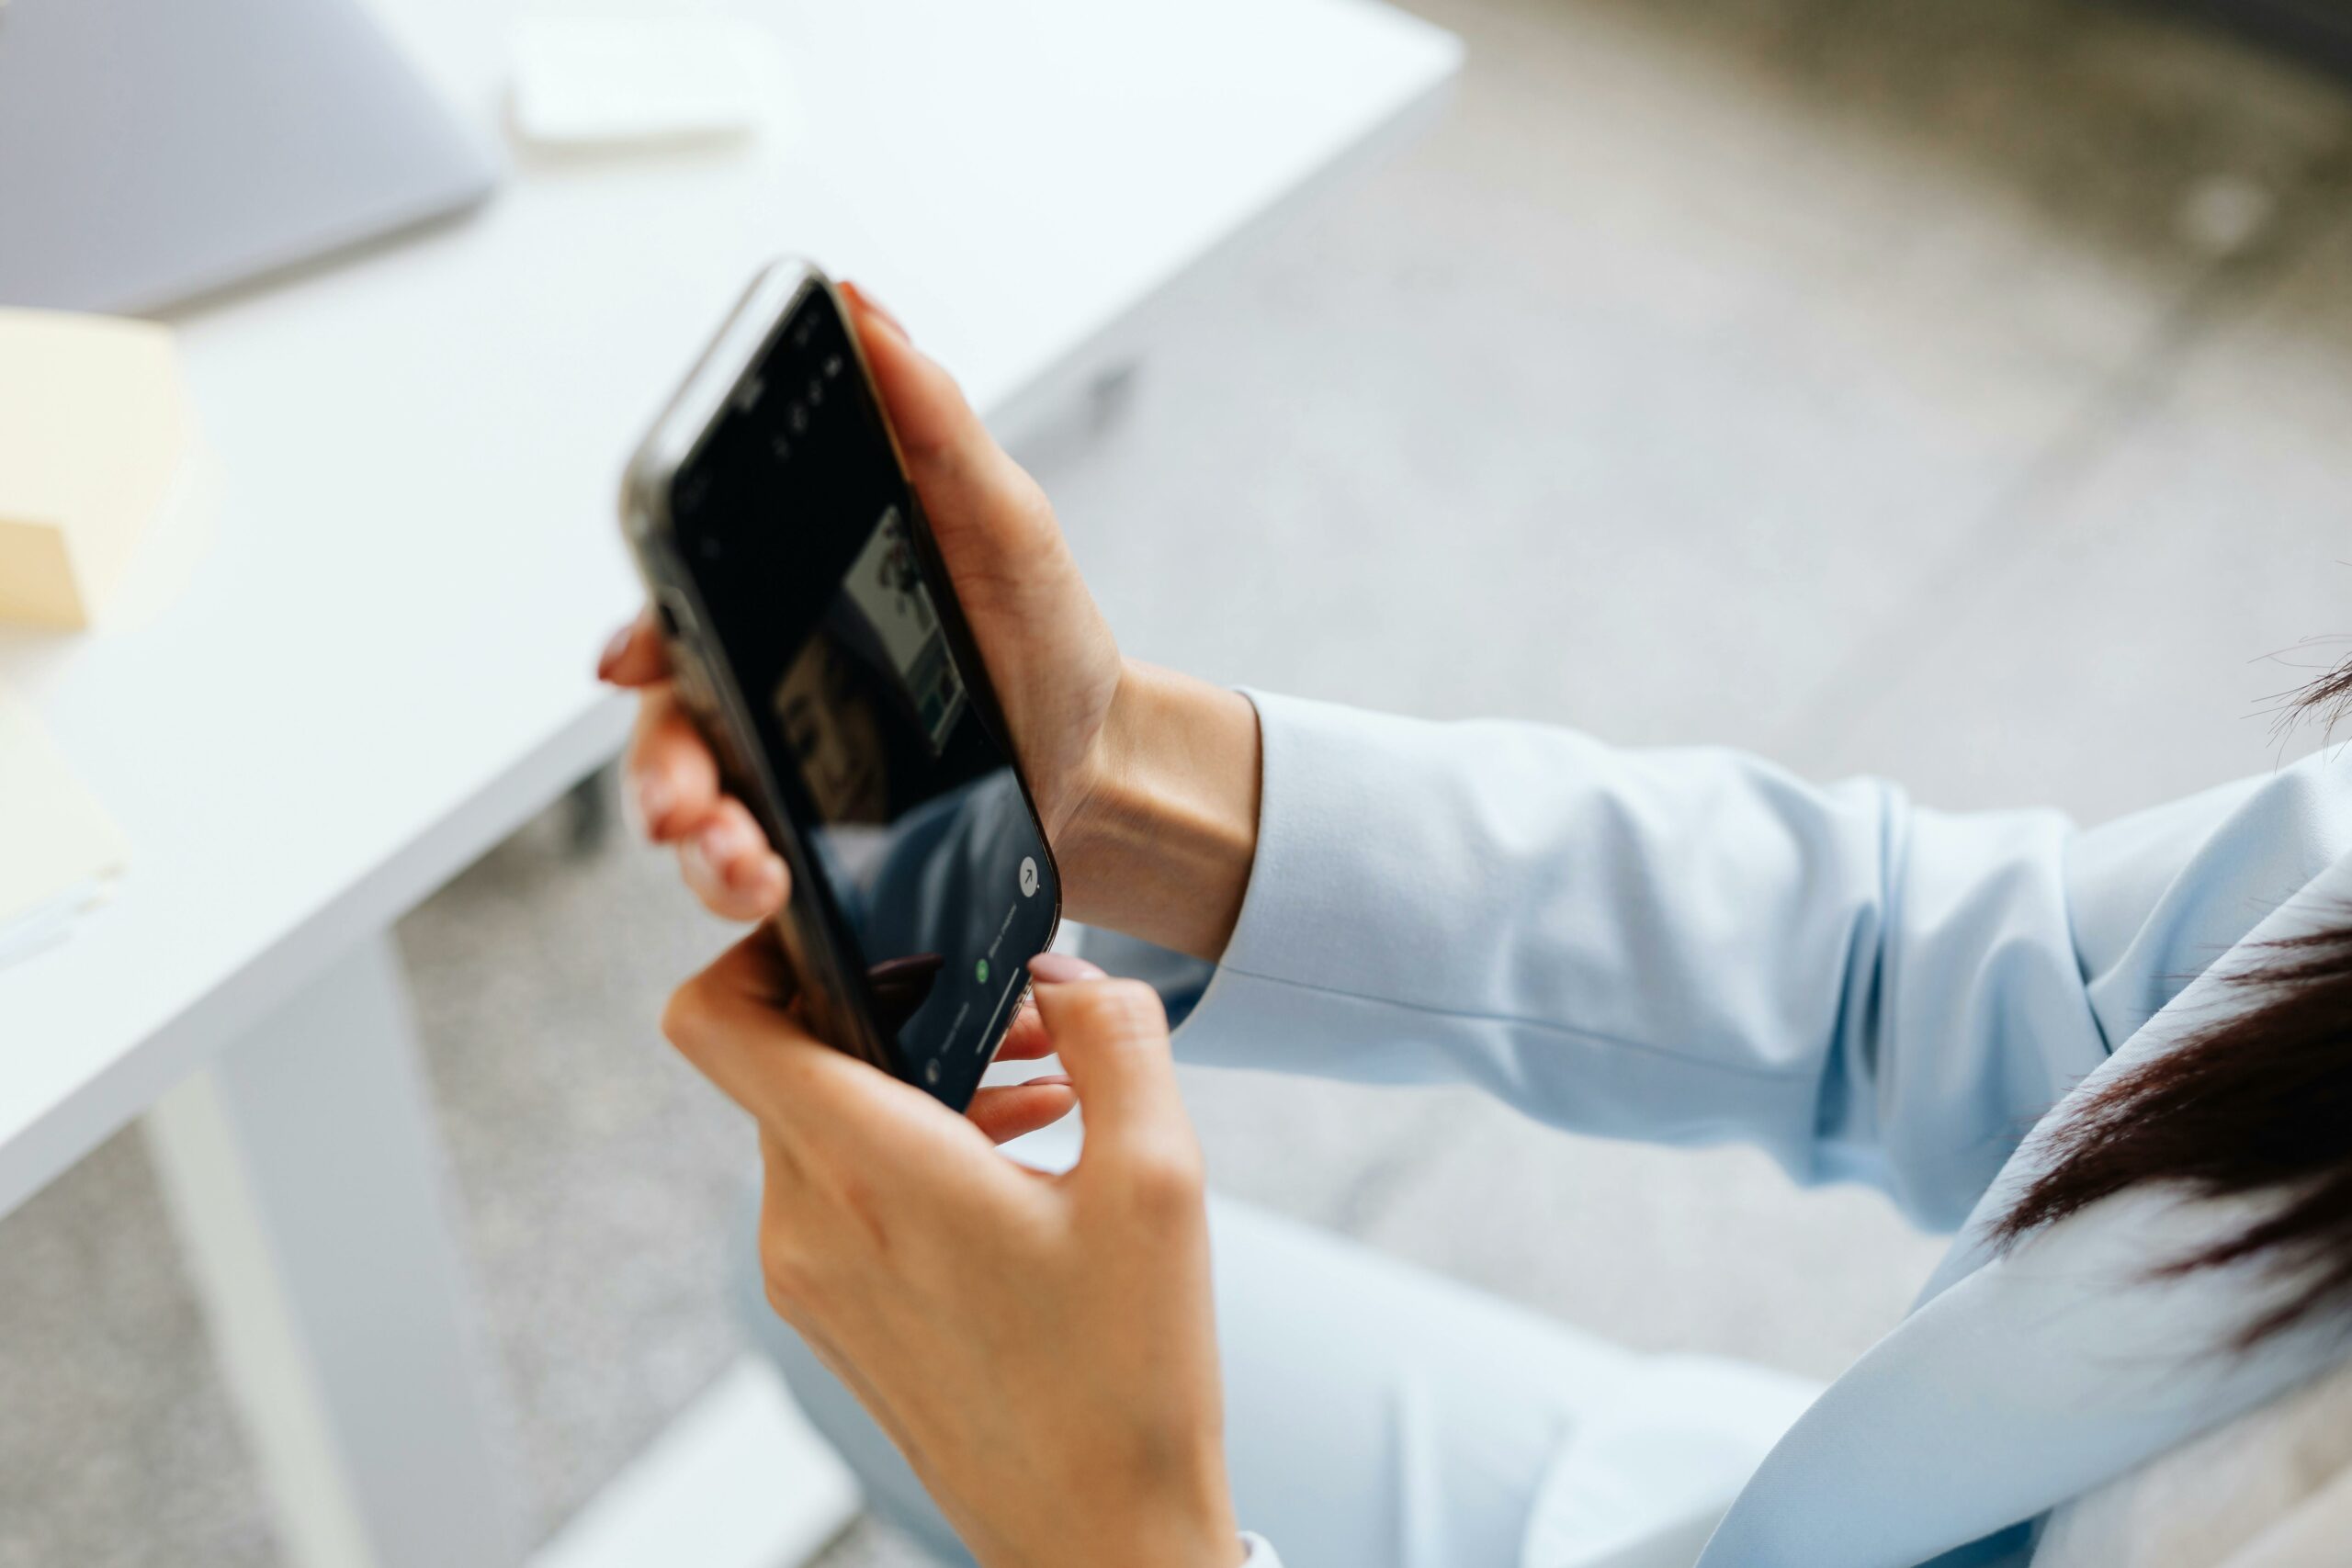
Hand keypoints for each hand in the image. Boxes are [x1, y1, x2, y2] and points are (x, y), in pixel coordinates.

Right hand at [599, 283, 1122, 922]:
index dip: (640, 638)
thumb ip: (932, 424)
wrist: (1102, 761)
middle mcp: (765, 686)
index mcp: (786, 599)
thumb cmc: (1043, 632)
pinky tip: (766, 894)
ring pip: (695, 811)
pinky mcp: (815, 849)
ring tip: (738, 863)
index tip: (633, 663)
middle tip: (689, 804)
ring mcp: (784, 773)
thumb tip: (862, 308)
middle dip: (662, 770)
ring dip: (697, 845)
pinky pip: (749, 875)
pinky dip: (740, 890)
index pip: (681, 610)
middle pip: (668, 727)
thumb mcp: (1006, 520)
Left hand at [663, 944, 1241, 1567]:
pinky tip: (1019, 1162)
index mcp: (870, 1174)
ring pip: (819, 1122)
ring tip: (1045, 1094)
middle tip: (1014, 1020)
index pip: (716, 1021)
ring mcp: (810, 1278)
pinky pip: (838, 1190)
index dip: (751, 948)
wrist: (1103, 1539)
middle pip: (788, 1057)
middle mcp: (808, 1224)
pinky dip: (911, 1149)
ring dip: (917, 1081)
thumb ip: (1113, 1033)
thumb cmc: (1129, 1379)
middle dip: (896, 1010)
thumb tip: (1064, 970)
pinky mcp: (834, 1314)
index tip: (842, 926)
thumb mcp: (1160, 1177)